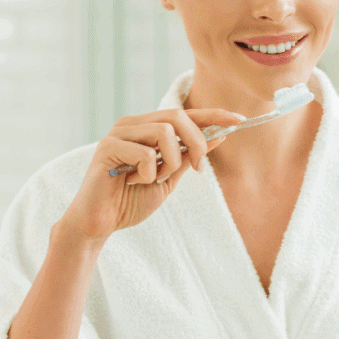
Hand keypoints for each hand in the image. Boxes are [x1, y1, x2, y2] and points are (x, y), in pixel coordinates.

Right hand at [61, 108, 243, 243]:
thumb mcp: (169, 178)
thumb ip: (190, 157)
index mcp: (147, 128)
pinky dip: (149, 173)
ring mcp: (119, 133)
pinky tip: (134, 182)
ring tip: (156, 179)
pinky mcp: (107, 147)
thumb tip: (220, 135)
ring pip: (164, 132)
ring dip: (171, 162)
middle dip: (197, 142)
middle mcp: (133, 124)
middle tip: (198, 168)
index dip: (214, 115)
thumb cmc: (130, 201)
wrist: (99, 224)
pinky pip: (146, 154)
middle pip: (178, 116)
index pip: (186, 114)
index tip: (240, 120)